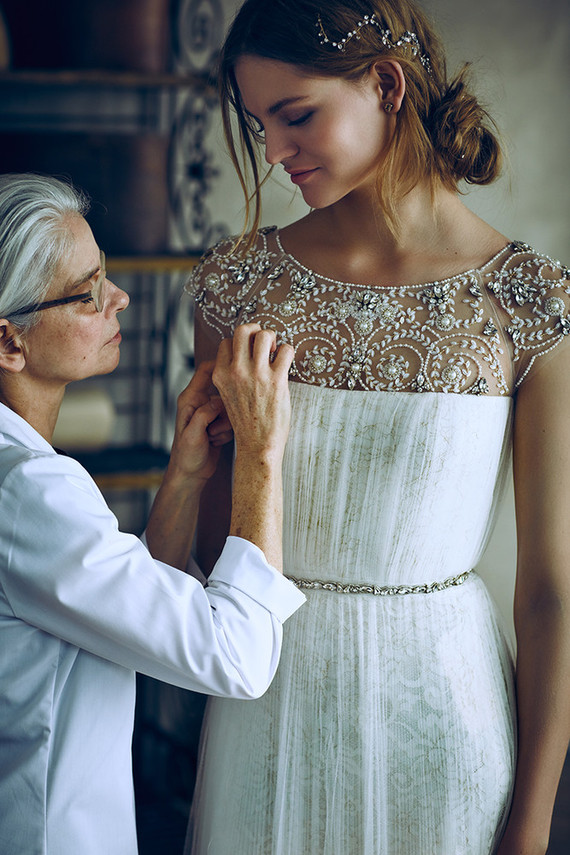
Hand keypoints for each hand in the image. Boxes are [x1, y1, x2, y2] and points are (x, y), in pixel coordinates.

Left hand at [167, 361, 232, 483]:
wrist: (190, 474)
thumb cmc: (186, 455)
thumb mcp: (193, 434)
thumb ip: (204, 414)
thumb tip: (219, 401)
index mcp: (190, 399)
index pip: (206, 371)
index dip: (221, 365)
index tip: (236, 369)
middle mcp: (201, 402)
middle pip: (225, 390)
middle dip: (226, 408)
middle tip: (215, 426)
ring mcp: (211, 413)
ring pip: (231, 407)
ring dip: (226, 424)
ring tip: (212, 437)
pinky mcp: (220, 423)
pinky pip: (233, 420)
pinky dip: (228, 431)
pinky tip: (217, 441)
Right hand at [212, 324, 293, 463]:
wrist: (257, 445)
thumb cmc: (246, 422)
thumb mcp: (228, 396)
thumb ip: (232, 375)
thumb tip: (246, 355)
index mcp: (220, 375)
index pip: (226, 342)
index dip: (240, 343)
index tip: (250, 353)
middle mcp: (236, 371)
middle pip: (243, 330)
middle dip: (256, 330)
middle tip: (265, 342)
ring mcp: (256, 374)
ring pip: (265, 335)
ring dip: (274, 339)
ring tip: (276, 352)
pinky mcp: (276, 380)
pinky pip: (286, 350)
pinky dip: (288, 352)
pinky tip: (286, 363)